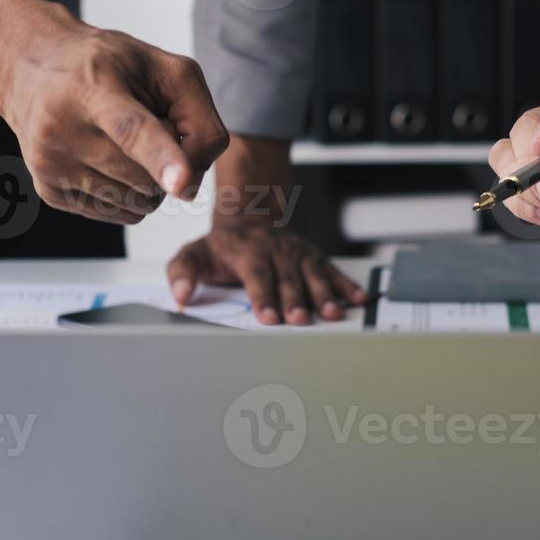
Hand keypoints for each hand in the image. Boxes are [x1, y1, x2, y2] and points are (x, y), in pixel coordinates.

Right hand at [0, 0, 228, 223]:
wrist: (25, 65)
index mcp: (98, 85)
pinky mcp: (46, 190)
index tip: (180, 182)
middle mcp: (65, 127)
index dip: (163, 156)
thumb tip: (192, 177)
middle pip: (149, 178)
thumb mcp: (164, 63)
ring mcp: (49, 163)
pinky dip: (128, 196)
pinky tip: (108, 159)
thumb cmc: (109, 60)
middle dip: (172, 163)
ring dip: (149, 182)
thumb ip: (198, 113)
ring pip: (137, 205)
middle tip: (155, 125)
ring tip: (126, 138)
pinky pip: (117, 216)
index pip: (135, 129)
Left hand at [167, 223, 365, 324]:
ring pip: (312, 274)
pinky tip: (358, 299)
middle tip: (300, 321)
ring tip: (332, 314)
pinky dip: (346, 284)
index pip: (256, 274)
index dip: (263, 296)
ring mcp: (297, 253)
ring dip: (324, 294)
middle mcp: (275, 250)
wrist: (250, 218)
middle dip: (295, 300)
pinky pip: (332, 270)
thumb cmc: (221, 247)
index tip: (268, 317)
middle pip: (287, 278)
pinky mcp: (314, 257)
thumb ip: (182, 273)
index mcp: (246, 251)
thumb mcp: (193, 254)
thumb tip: (181, 295)